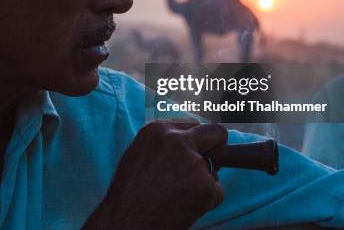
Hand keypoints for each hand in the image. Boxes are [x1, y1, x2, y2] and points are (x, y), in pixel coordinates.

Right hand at [84, 120, 226, 229]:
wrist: (126, 221)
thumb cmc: (128, 192)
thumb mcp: (138, 154)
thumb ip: (163, 143)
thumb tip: (186, 140)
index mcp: (157, 129)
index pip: (193, 124)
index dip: (195, 140)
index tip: (194, 150)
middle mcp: (177, 140)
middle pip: (215, 133)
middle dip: (217, 146)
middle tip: (210, 161)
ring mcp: (194, 162)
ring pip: (214, 168)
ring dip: (203, 182)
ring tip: (178, 195)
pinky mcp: (206, 186)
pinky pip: (217, 192)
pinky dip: (206, 201)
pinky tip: (184, 206)